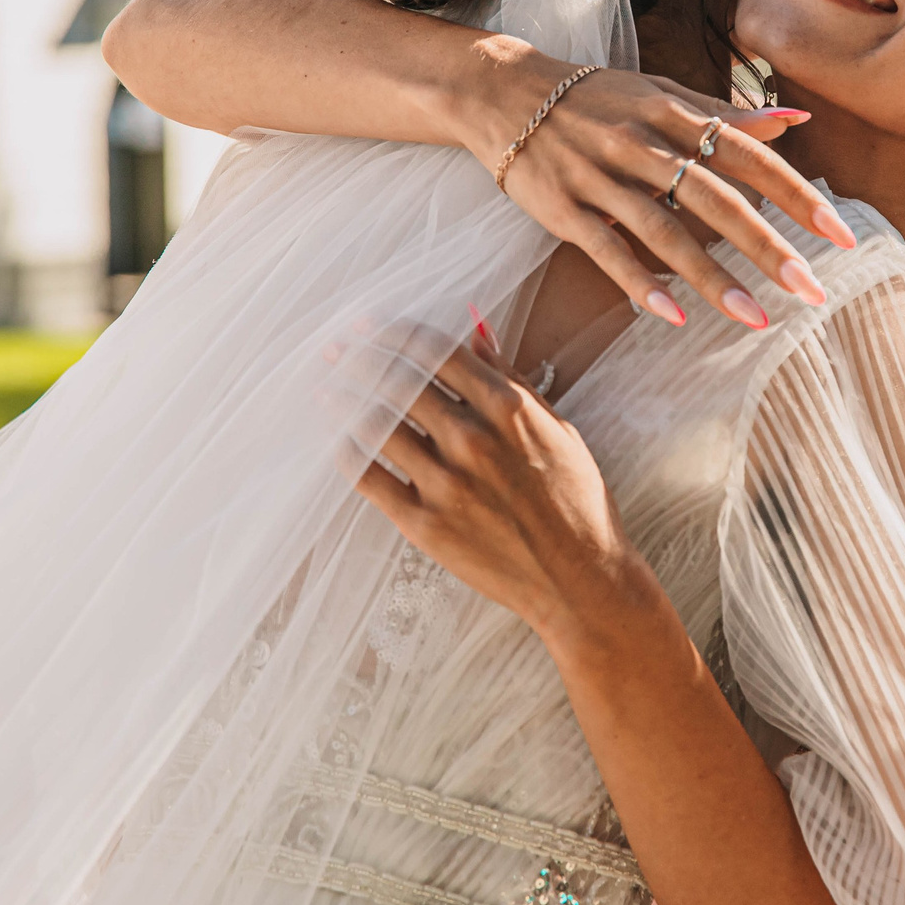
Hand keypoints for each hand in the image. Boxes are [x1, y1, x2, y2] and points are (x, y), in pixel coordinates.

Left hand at [353, 327, 664, 653]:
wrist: (579, 579)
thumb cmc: (575, 499)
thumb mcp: (556, 427)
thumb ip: (511, 378)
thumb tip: (476, 331)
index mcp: (508, 408)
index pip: (436, 353)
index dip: (395, 333)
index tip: (371, 325)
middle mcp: (473, 440)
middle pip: (398, 382)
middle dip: (360, 358)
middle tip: (336, 349)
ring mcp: (446, 484)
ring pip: (377, 426)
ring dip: (345, 400)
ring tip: (326, 388)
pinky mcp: (426, 525)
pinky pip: (370, 479)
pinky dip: (348, 452)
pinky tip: (338, 439)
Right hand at [470, 51, 856, 327]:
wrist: (504, 93)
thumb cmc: (596, 99)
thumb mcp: (661, 94)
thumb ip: (726, 114)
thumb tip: (797, 120)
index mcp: (672, 112)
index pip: (747, 154)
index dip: (795, 194)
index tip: (838, 233)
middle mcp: (641, 142)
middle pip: (714, 197)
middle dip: (766, 246)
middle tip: (810, 290)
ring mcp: (600, 176)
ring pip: (664, 230)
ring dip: (711, 278)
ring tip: (755, 319)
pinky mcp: (563, 208)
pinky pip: (606, 250)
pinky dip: (639, 283)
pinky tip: (675, 316)